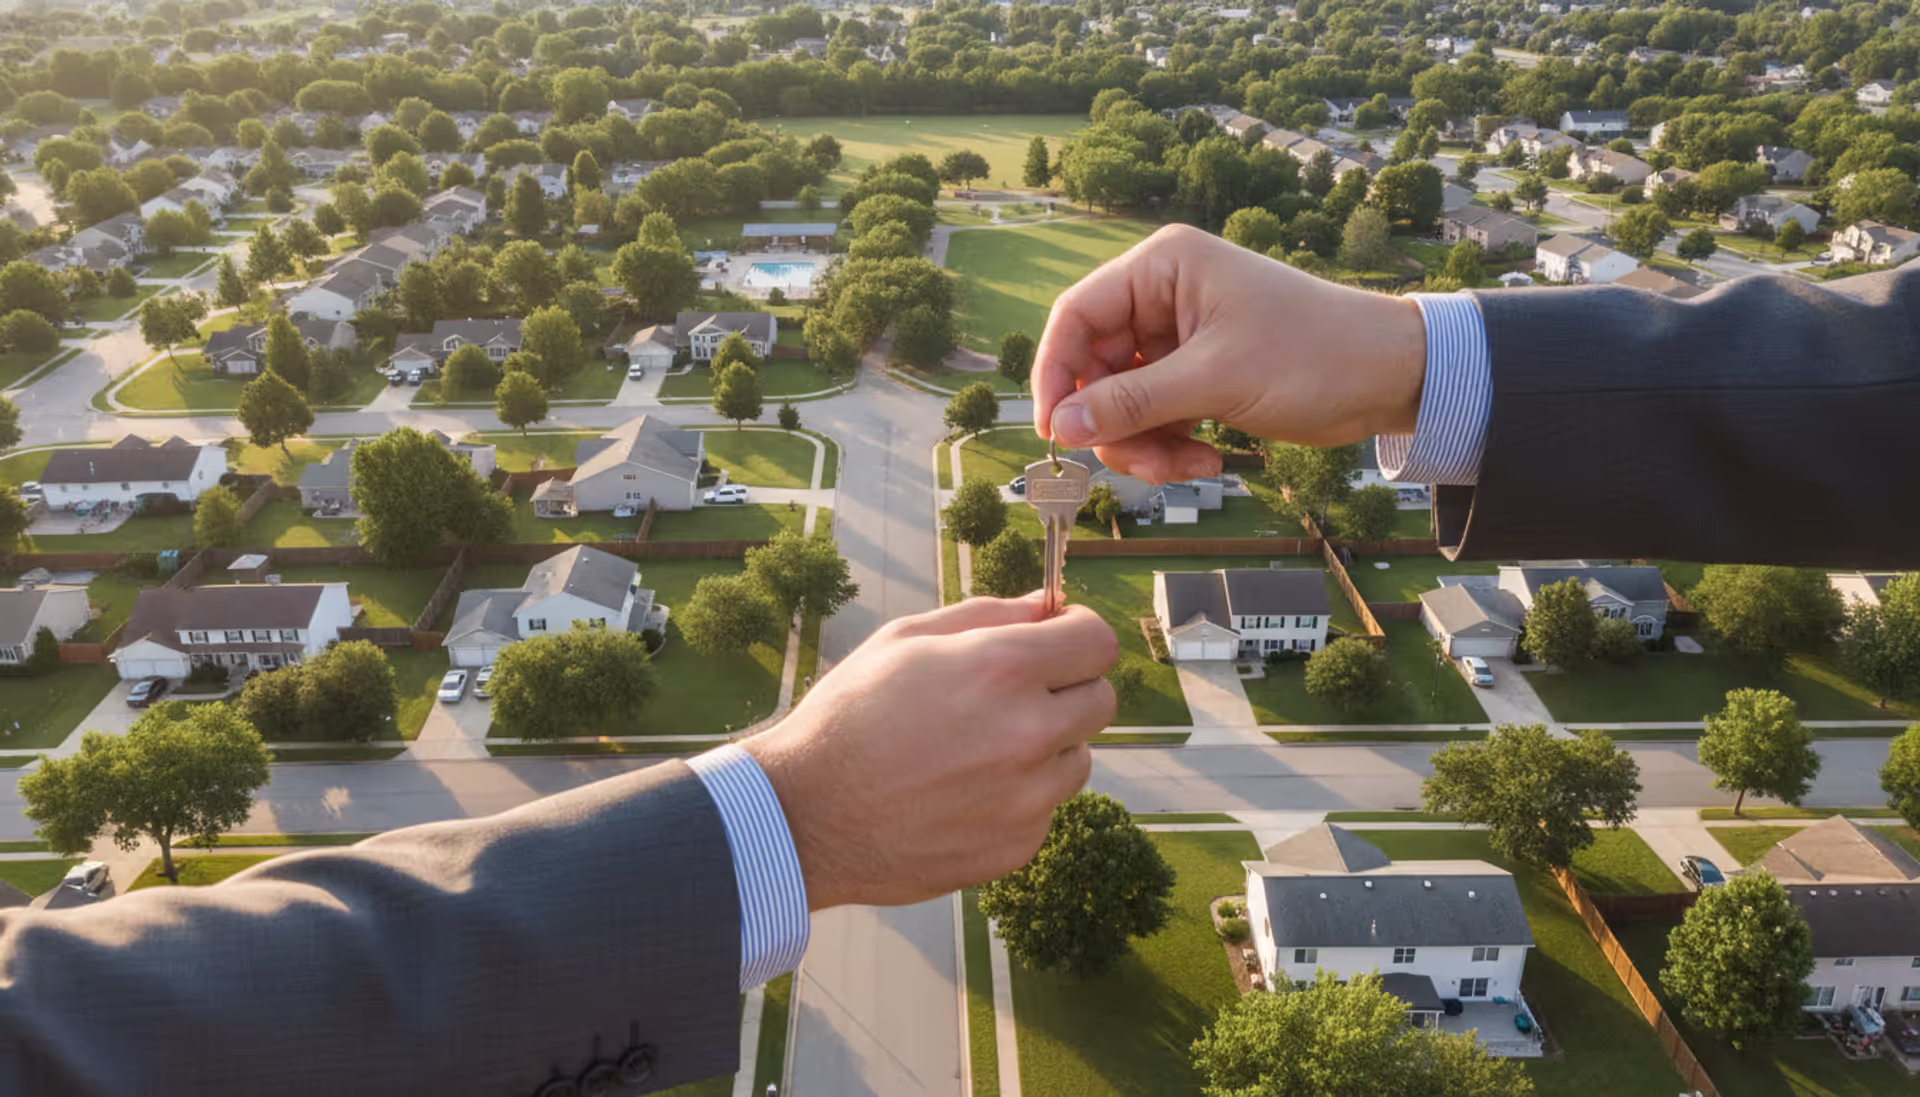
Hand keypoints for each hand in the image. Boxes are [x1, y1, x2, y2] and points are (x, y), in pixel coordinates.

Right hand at [741, 594, 1116, 909]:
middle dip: (1069, 689)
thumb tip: (1046, 608)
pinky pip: (1044, 809)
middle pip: (1101, 700)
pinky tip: (961, 793)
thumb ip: (988, 615)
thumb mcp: (906, 639)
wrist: (805, 815)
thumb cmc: (849, 716)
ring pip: (1077, 759)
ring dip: (1046, 749)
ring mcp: (1027, 797)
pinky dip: (1018, 798)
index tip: (1059, 639)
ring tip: (977, 751)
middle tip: (1018, 695)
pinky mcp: (1016, 846)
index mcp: (1003, 669)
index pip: (1097, 642)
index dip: (1079, 634)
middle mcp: (1028, 733)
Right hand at [1032, 224, 1429, 483]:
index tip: (1055, 431)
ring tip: (1191, 468)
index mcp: (1162, 268)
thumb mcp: (1216, 379)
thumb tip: (1061, 426)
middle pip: (1095, 369)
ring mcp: (1179, 340)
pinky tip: (1210, 460)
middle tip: (1144, 464)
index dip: (1055, 373)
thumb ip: (1133, 402)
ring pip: (1122, 402)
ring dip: (1145, 446)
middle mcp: (1163, 297)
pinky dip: (1170, 447)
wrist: (1390, 377)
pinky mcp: (1197, 376)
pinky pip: (1154, 418)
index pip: (1075, 316)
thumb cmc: (1315, 354)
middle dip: (1115, 425)